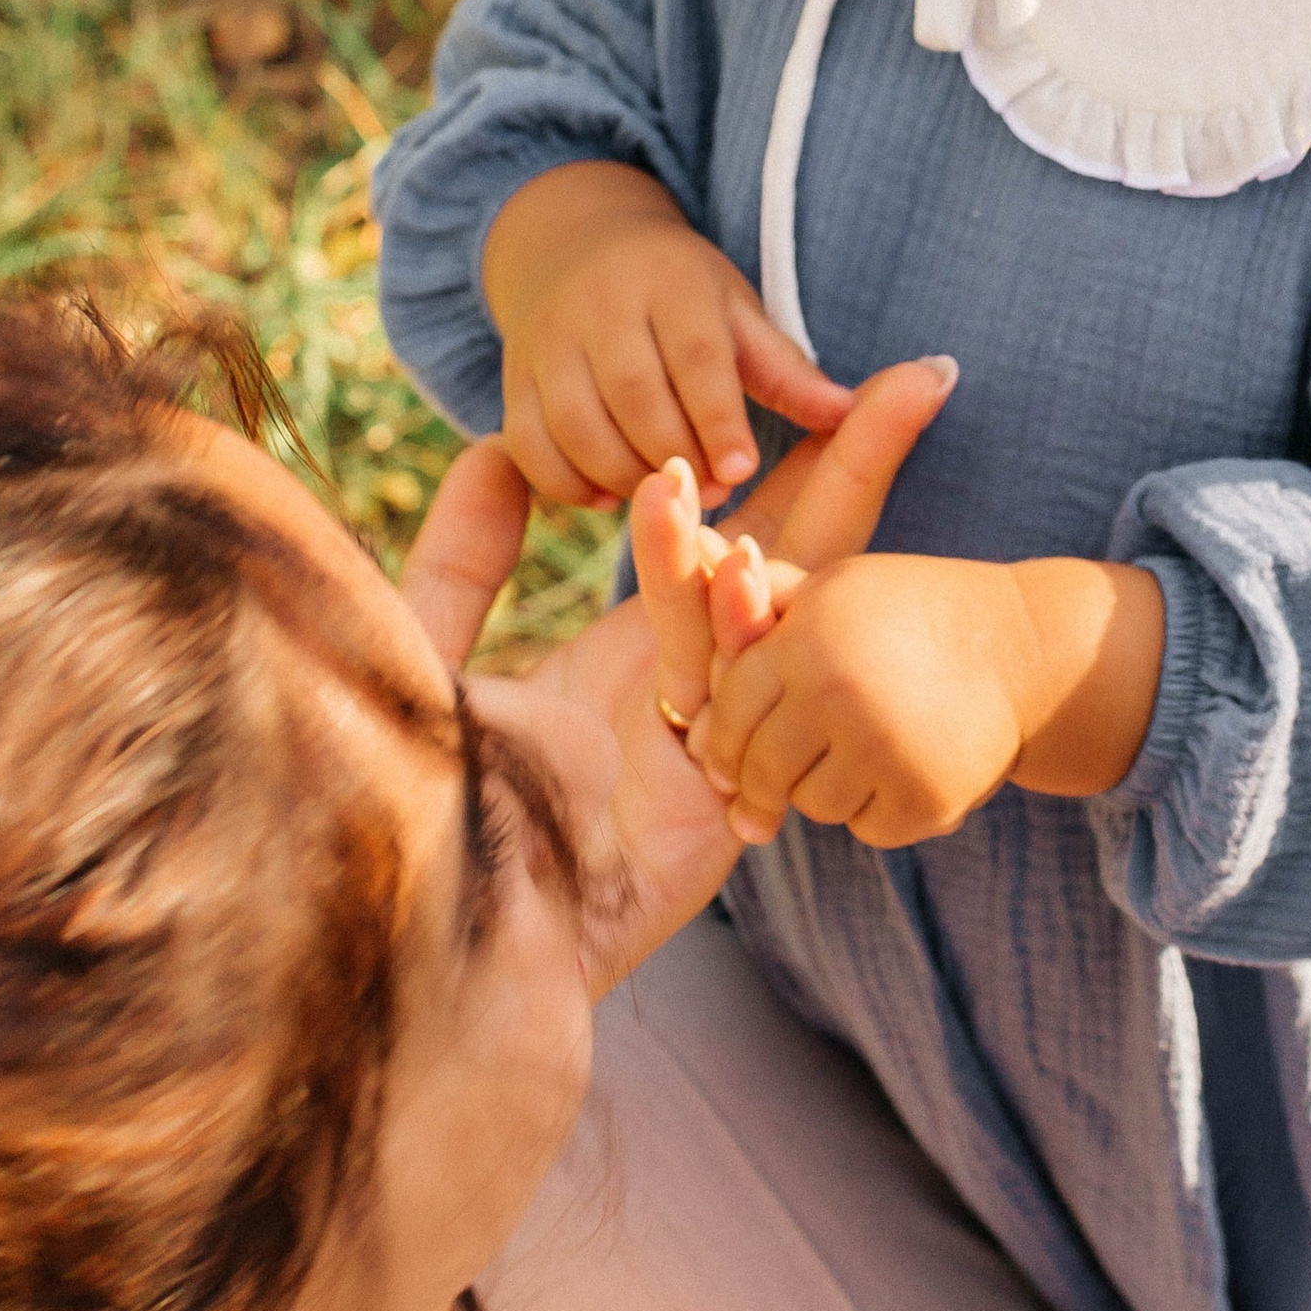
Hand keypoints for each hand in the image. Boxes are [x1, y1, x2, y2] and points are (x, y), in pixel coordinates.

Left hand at [397, 356, 957, 987]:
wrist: (392, 929)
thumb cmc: (397, 801)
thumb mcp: (426, 646)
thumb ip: (462, 558)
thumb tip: (492, 451)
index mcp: (636, 660)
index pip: (727, 545)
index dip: (781, 467)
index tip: (823, 382)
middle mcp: (689, 697)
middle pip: (790, 564)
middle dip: (849, 472)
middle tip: (918, 381)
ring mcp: (714, 753)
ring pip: (784, 620)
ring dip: (818, 521)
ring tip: (848, 416)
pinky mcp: (715, 818)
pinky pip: (748, 707)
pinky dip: (750, 630)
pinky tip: (748, 559)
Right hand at [482, 158, 855, 506]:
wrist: (574, 248)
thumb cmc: (680, 294)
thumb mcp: (736, 313)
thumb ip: (785, 370)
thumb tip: (846, 412)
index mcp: (669, 281)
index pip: (695, 355)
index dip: (718, 418)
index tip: (743, 470)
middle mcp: (600, 305)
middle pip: (633, 394)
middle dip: (675, 455)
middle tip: (713, 496)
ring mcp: (547, 341)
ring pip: (576, 424)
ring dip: (623, 474)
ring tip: (668, 501)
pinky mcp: (515, 379)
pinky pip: (530, 444)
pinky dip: (567, 483)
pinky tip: (609, 498)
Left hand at [699, 551, 1167, 851]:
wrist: (1023, 651)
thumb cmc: (909, 612)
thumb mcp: (837, 588)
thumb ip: (760, 589)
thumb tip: (696, 549)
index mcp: (807, 637)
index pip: (728, 710)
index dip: (726, 732)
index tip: (734, 741)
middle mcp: (840, 692)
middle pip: (761, 768)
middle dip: (762, 775)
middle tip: (783, 764)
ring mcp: (884, 750)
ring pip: (811, 804)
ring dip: (821, 789)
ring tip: (856, 750)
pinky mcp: (923, 798)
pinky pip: (864, 826)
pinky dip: (873, 808)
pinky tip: (898, 767)